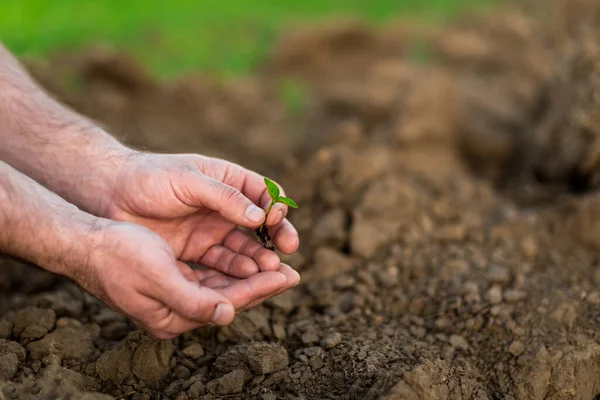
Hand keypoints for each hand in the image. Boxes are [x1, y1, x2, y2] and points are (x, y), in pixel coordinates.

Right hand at [83, 221, 298, 338]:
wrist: (87, 242)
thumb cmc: (119, 257)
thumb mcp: (157, 277)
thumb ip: (192, 300)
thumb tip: (227, 314)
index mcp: (174, 317)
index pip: (228, 303)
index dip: (260, 288)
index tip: (288, 275)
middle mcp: (179, 311)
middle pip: (231, 298)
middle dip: (262, 284)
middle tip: (294, 273)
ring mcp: (177, 296)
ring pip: (224, 286)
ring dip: (251, 275)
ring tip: (279, 264)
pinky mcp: (175, 280)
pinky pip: (212, 275)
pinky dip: (232, 267)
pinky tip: (249, 258)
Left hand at [104, 153, 299, 276]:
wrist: (108, 195)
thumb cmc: (149, 178)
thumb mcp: (188, 179)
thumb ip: (224, 197)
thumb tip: (260, 217)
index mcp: (228, 181)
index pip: (264, 193)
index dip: (276, 206)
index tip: (276, 219)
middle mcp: (225, 207)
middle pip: (261, 225)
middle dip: (277, 236)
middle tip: (289, 248)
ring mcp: (211, 231)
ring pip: (244, 247)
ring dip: (259, 257)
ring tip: (271, 268)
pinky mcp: (196, 252)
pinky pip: (222, 264)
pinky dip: (236, 271)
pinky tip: (247, 276)